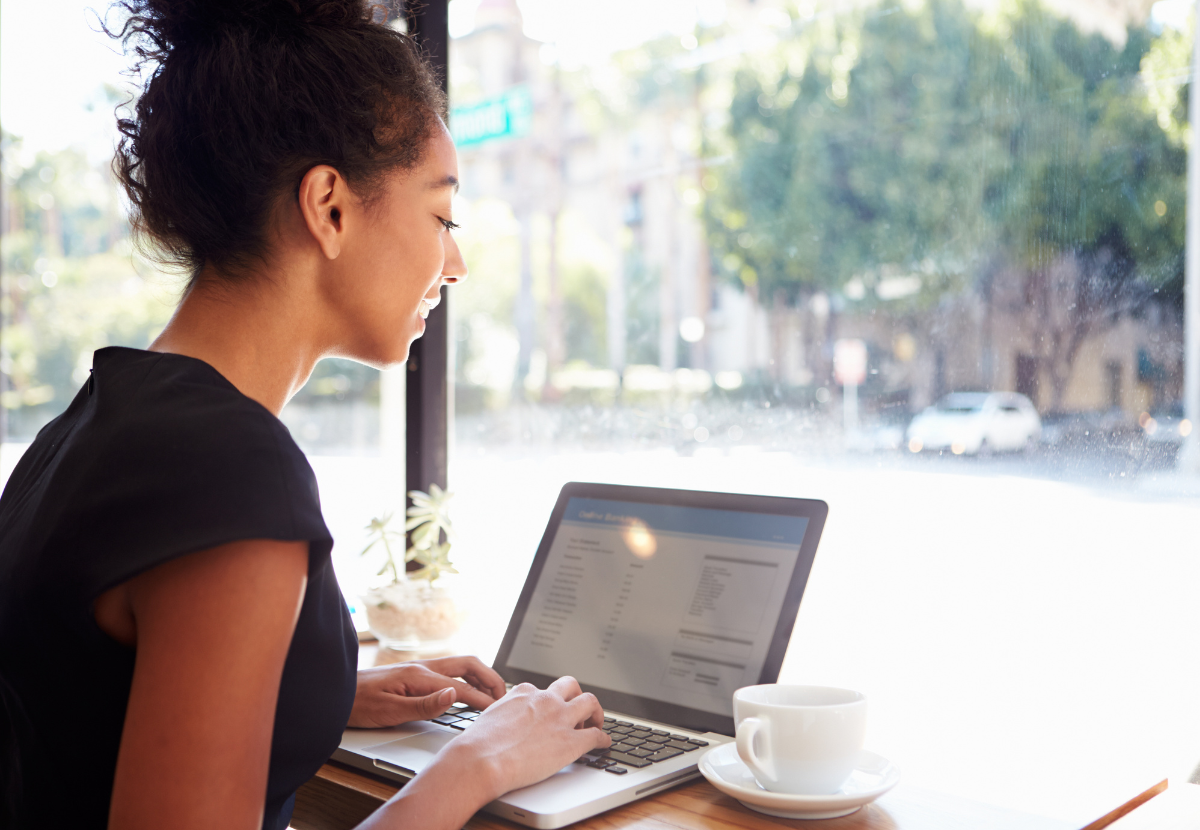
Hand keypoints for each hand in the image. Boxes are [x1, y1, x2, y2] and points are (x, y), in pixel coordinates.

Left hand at [348, 655, 506, 727]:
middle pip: (468, 665)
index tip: (498, 712)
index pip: (461, 687)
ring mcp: (419, 668)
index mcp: (419, 676)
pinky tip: (468, 689)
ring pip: (460, 665)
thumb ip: (424, 705)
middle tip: (503, 698)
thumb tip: (453, 696)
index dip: (483, 701)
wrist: (335, 694)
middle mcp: (422, 667)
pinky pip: (450, 670)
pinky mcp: (415, 673)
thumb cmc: (357, 705)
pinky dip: (467, 678)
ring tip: (493, 694)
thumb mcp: (390, 712)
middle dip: (490, 679)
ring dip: (480, 676)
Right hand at [439, 676, 610, 798]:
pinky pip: (596, 735)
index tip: (550, 710)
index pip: (543, 690)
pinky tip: (604, 744)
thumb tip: (503, 724)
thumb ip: (504, 714)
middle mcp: (545, 700)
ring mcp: (560, 719)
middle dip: (577, 696)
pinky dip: (603, 739)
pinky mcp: (571, 742)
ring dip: (595, 713)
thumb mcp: (490, 716)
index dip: (549, 701)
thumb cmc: (477, 745)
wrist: (481, 761)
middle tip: (578, 711)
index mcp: (524, 693)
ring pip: (590, 702)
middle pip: (571, 686)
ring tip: (595, 723)